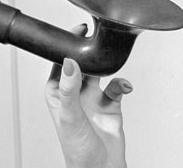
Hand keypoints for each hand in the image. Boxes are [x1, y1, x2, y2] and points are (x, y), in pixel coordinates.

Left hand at [45, 24, 132, 167]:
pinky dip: (121, 84)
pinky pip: (116, 88)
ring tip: (111, 64)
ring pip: (99, 74)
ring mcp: (92, 99)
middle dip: (88, 53)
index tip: (75, 33)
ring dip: (106, 68)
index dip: (66, 48)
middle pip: (80, 65)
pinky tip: (124, 86)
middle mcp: (74, 94)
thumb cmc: (78, 149)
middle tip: (95, 39)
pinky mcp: (110, 106)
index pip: (59, 64)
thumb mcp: (70, 116)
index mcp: (57, 94)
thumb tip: (69, 62)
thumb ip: (70, 88)